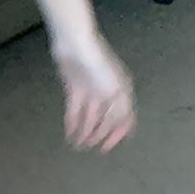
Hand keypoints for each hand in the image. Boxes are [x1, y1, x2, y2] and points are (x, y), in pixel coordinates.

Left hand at [52, 32, 135, 153]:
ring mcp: (90, 92)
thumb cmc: (98, 65)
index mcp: (122, 92)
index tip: (107, 148)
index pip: (124, 118)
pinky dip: (72, 123)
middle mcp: (107, 94)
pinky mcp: (74, 90)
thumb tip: (124, 127)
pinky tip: (69, 134)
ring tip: (77, 145)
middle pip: (104, 120)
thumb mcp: (116, 88)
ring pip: (88, 117)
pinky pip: (74, 111)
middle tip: (89, 148)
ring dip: (84, 132)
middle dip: (98, 135)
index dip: (117, 134)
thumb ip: (120, 109)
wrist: (75, 45)